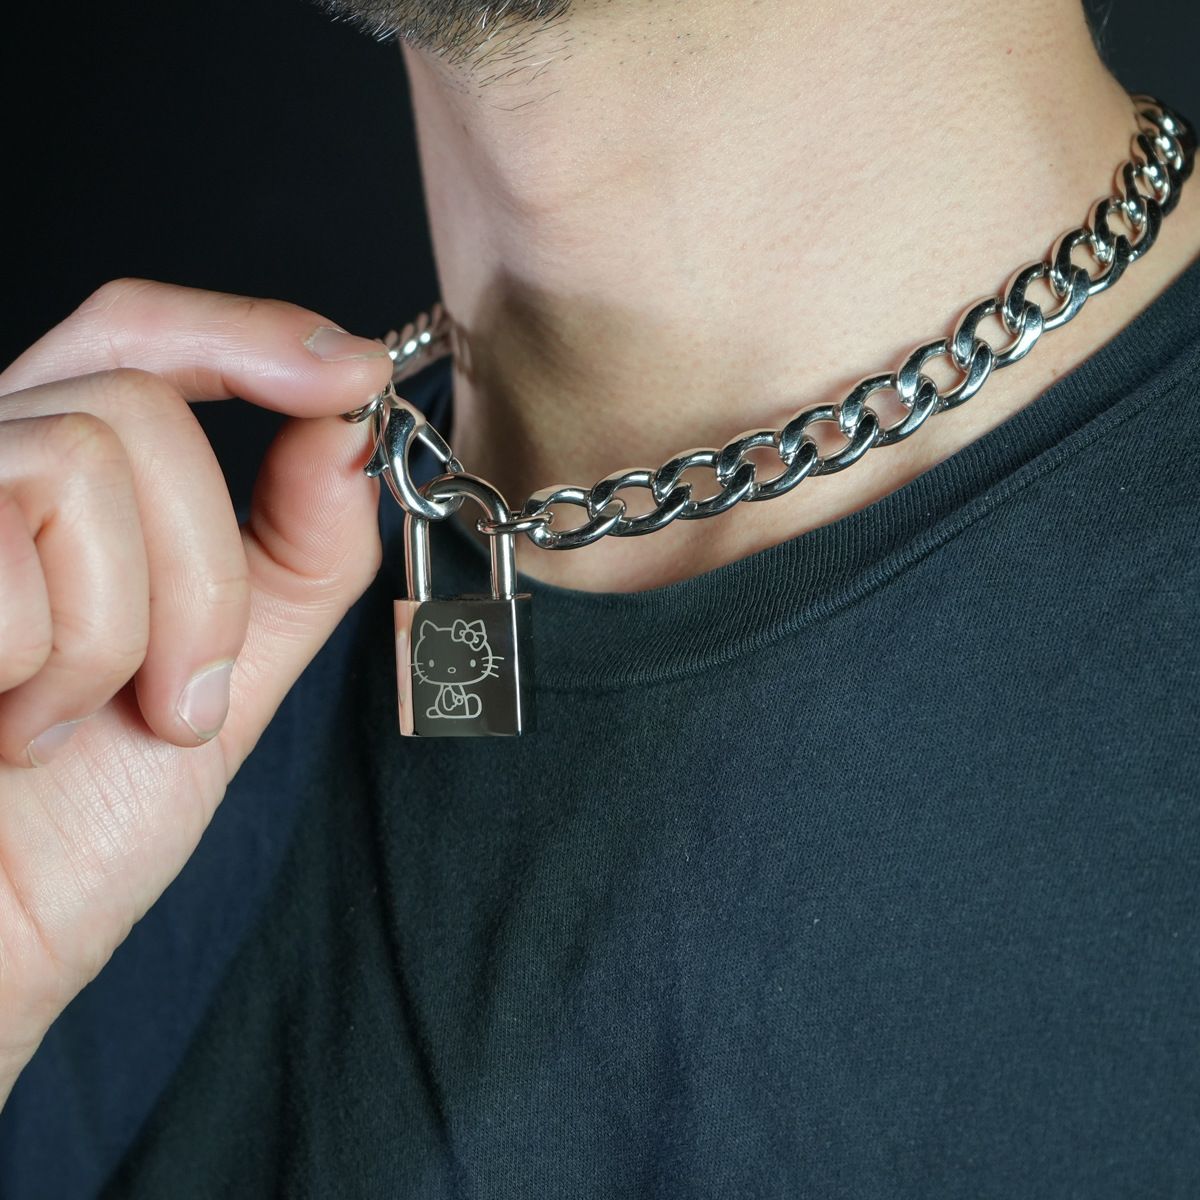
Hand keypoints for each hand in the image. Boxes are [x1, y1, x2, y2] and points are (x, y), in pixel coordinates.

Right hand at [0, 280, 394, 1103]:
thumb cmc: (76, 829)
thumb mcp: (224, 675)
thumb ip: (291, 557)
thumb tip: (347, 429)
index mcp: (49, 491)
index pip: (134, 337)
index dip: (246, 334)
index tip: (351, 375)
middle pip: (137, 408)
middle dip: (203, 576)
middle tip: (179, 698)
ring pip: (80, 465)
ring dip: (124, 634)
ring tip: (68, 727)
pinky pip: (6, 559)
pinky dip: (44, 676)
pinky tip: (2, 735)